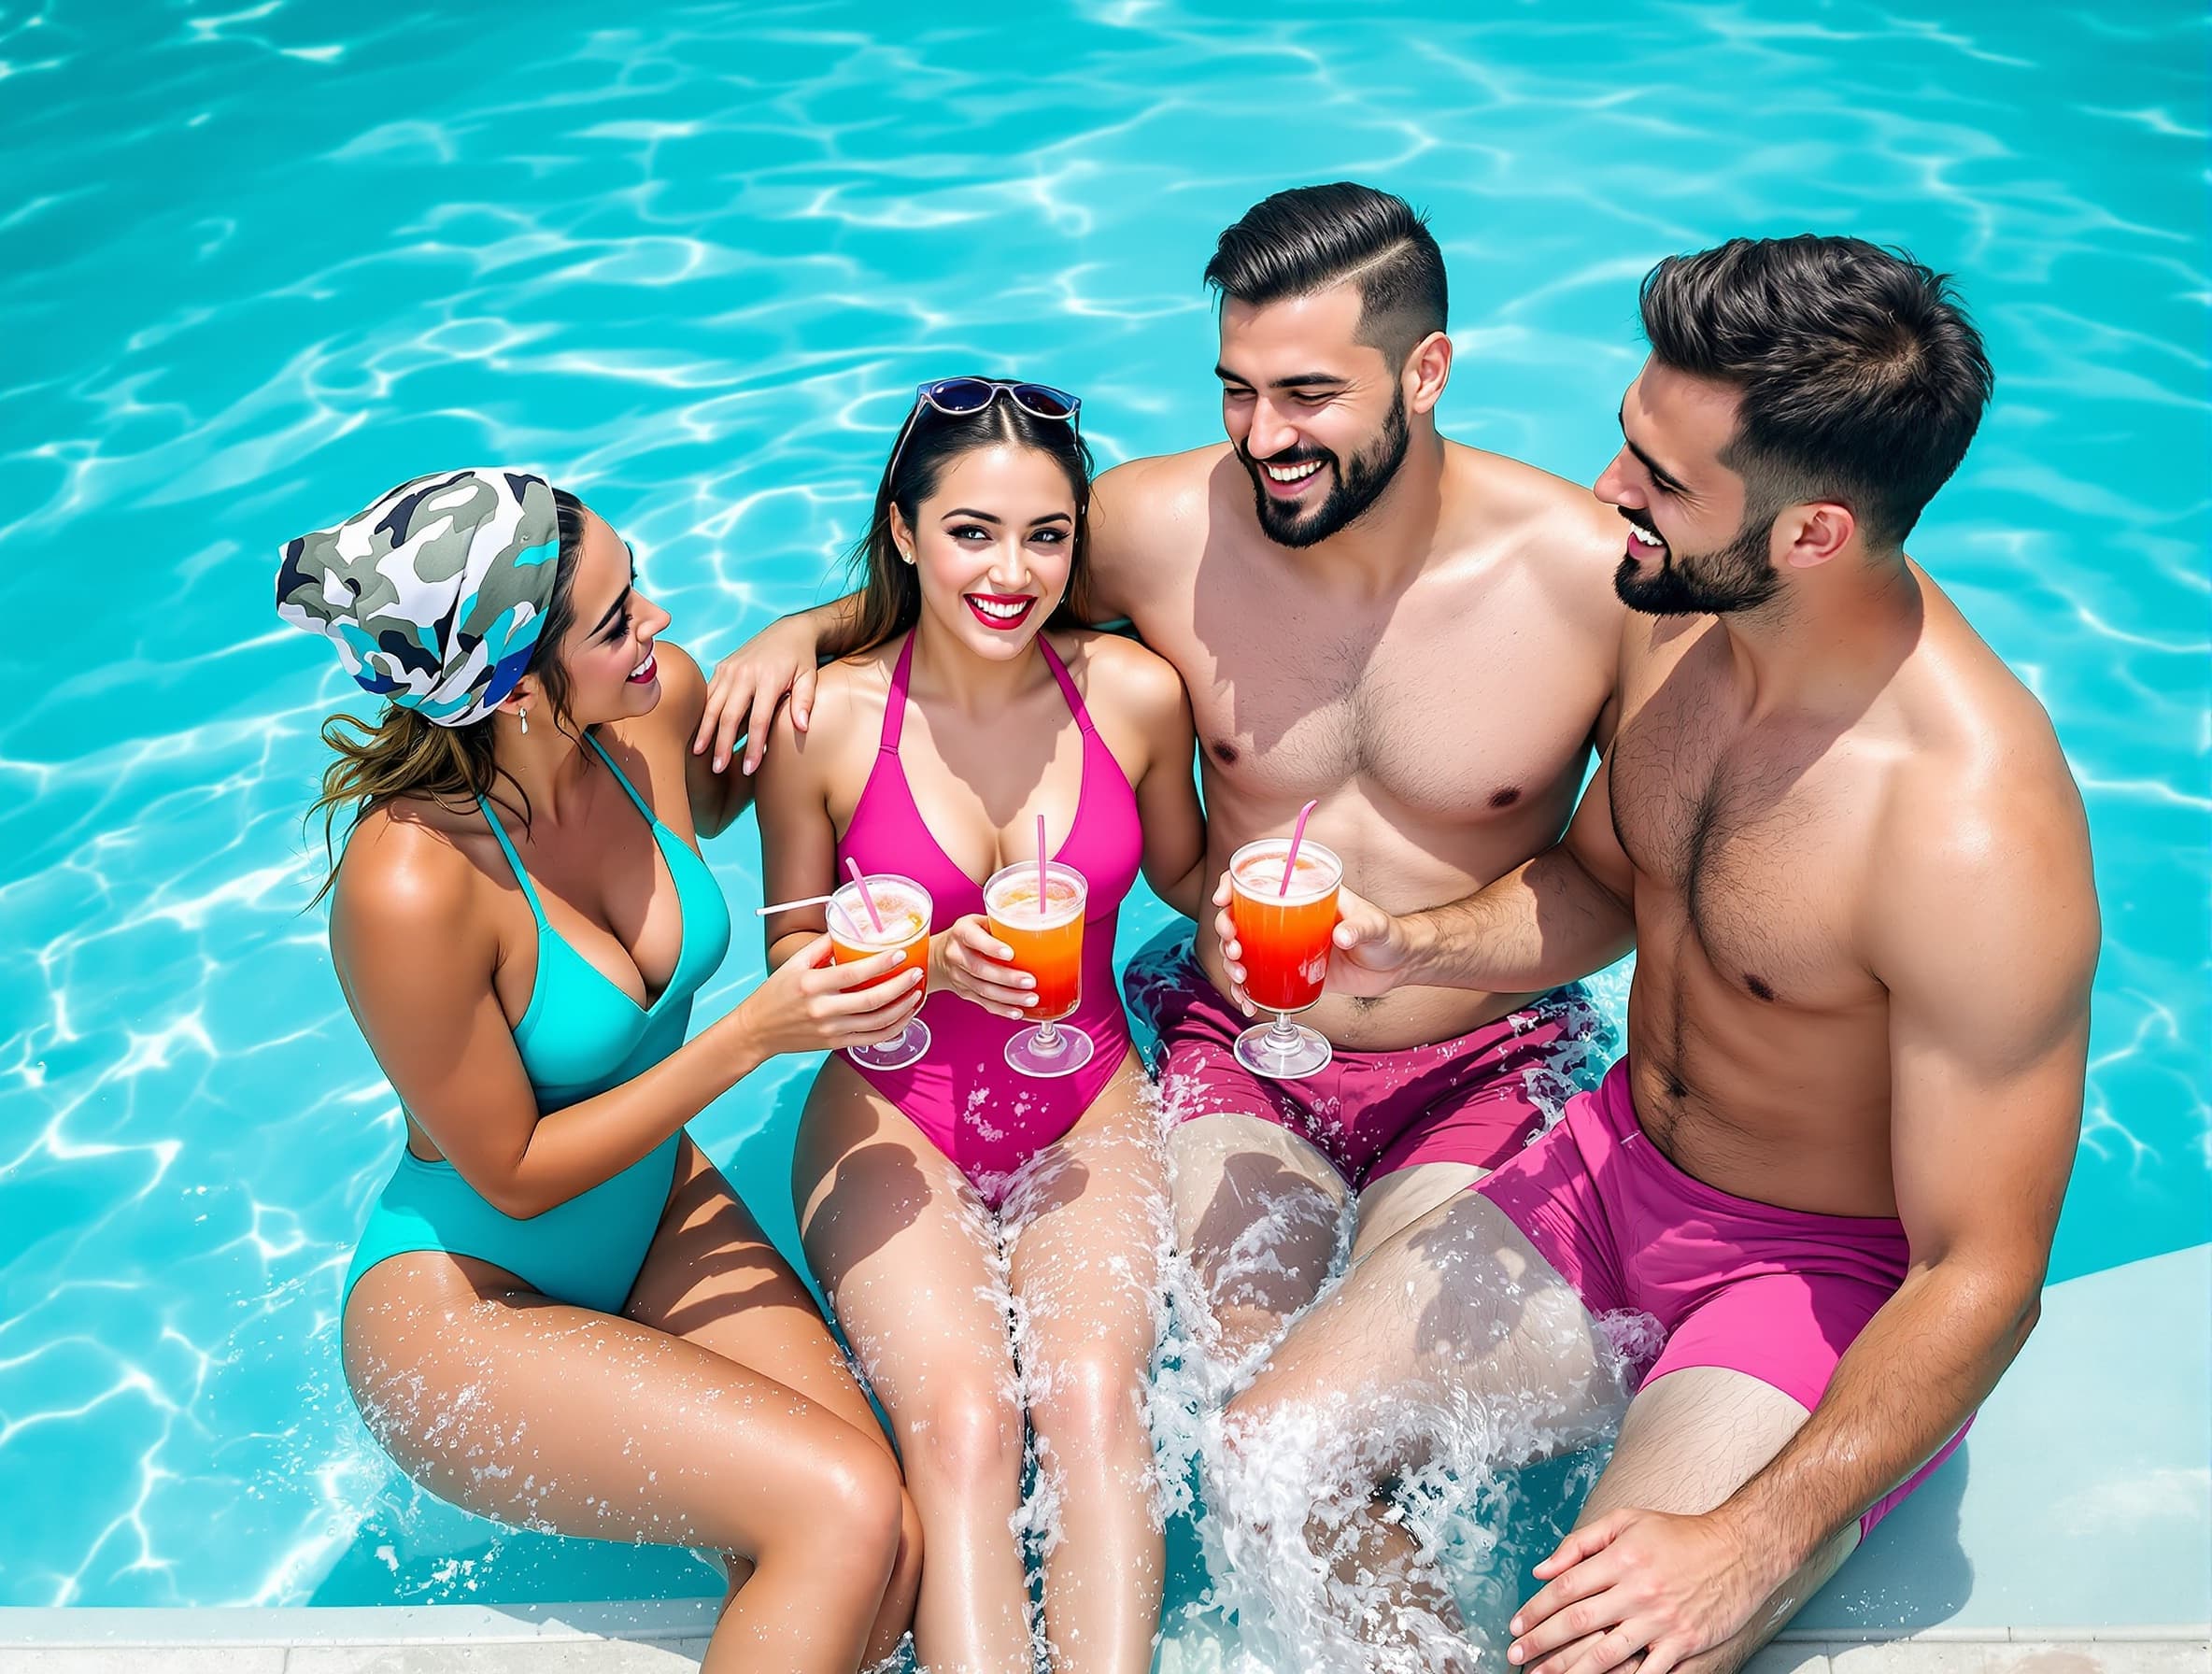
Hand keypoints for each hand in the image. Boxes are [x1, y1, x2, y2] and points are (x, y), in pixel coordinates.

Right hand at [693, 614, 822, 775]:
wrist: (790, 631)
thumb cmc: (801, 660)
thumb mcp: (810, 678)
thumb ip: (805, 702)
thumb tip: (802, 727)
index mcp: (769, 679)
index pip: (759, 720)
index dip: (753, 746)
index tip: (749, 768)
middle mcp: (745, 674)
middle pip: (729, 715)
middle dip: (722, 744)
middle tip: (717, 768)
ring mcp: (730, 670)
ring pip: (712, 705)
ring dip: (705, 731)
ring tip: (699, 754)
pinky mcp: (722, 668)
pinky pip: (709, 694)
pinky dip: (702, 713)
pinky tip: (698, 731)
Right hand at [736, 934, 925, 1057]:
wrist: (757, 1030)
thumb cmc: (775, 992)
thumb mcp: (793, 962)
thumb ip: (821, 946)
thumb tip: (847, 929)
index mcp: (812, 984)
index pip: (853, 973)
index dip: (881, 964)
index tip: (900, 954)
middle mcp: (823, 1008)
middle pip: (871, 1000)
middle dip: (900, 986)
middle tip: (917, 973)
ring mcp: (830, 1030)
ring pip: (876, 1022)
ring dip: (902, 1009)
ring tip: (917, 994)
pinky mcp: (835, 1044)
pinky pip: (871, 1039)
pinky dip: (892, 1029)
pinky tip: (904, 1017)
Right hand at [930, 915, 1038, 1019]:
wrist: (939, 955)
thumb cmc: (969, 934)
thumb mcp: (980, 920)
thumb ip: (1002, 924)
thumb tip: (1038, 926)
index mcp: (962, 931)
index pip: (974, 939)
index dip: (991, 947)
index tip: (1011, 954)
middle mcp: (956, 954)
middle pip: (980, 969)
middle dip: (1007, 978)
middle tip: (1030, 981)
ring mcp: (958, 976)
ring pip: (983, 989)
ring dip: (1009, 997)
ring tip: (1031, 998)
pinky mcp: (964, 992)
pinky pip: (983, 1002)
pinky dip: (1001, 1009)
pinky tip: (1017, 1011)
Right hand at [1211, 875, 1410, 1014]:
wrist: (1399, 965)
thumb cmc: (1389, 935)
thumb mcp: (1376, 925)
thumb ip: (1360, 927)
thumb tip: (1342, 936)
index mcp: (1304, 894)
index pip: (1259, 879)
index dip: (1233, 885)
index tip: (1223, 900)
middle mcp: (1289, 918)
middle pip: (1241, 916)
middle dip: (1226, 931)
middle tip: (1234, 948)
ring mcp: (1288, 945)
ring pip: (1244, 948)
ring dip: (1231, 962)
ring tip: (1240, 977)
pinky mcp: (1292, 971)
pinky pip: (1260, 977)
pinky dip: (1248, 990)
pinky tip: (1247, 1002)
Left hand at [1507, 1507, 1775, 1673]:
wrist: (1739, 1549)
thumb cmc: (1680, 1534)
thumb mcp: (1627, 1522)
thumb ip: (1581, 1543)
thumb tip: (1542, 1569)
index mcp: (1620, 1559)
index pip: (1565, 1588)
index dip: (1535, 1610)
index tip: (1516, 1627)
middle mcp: (1637, 1590)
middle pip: (1578, 1622)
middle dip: (1542, 1643)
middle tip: (1517, 1657)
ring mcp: (1662, 1620)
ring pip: (1606, 1653)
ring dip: (1570, 1670)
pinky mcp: (1685, 1642)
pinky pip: (1649, 1672)